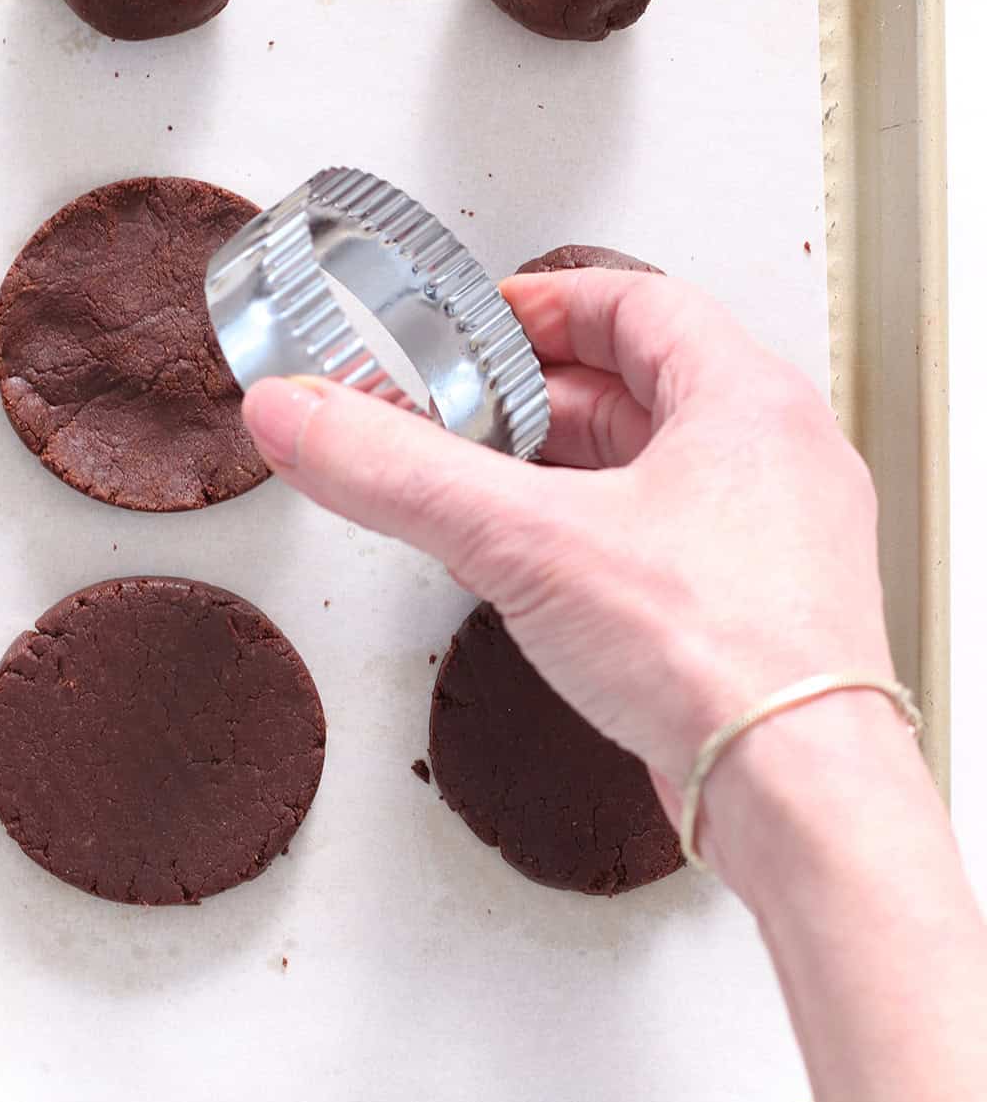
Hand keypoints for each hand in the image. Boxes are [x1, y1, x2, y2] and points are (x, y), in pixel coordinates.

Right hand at [241, 271, 895, 821]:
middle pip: (640, 388)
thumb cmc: (719, 657)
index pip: (641, 303)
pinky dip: (593, 538)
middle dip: (539, 398)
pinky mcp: (749, 613)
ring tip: (490, 491)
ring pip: (653, 470)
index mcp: (745, 402)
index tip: (486, 320)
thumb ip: (400, 473)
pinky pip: (662, 542)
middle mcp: (772, 462)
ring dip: (565, 471)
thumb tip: (302, 417)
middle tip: (467, 413)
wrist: (798, 799)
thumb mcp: (526, 540)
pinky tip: (542, 575)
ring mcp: (769, 542)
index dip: (551, 303)